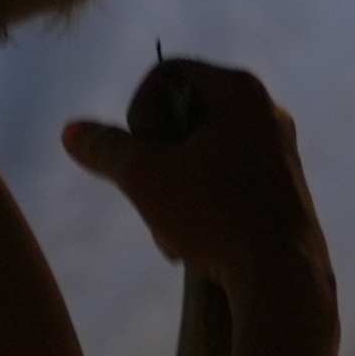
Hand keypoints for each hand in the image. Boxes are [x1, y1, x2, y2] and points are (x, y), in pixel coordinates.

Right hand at [61, 59, 333, 313]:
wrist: (283, 281)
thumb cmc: (214, 217)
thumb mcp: (145, 177)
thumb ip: (106, 148)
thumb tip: (71, 131)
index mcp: (241, 90)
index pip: (165, 75)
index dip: (139, 114)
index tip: (141, 155)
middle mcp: (267, 112)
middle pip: (181, 116)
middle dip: (154, 159)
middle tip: (152, 197)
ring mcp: (279, 152)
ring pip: (200, 156)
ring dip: (172, 191)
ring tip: (171, 232)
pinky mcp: (282, 190)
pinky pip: (224, 181)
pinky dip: (199, 206)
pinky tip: (192, 245)